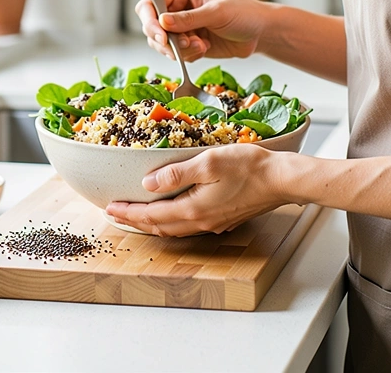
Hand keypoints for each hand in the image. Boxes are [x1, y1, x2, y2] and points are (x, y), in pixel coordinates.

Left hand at [105, 145, 287, 235]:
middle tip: (115, 213)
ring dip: (152, 223)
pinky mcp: (222, 219)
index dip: (128, 212)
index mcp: (193, 209)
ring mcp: (213, 223)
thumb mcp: (208, 162)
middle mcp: (200, 222)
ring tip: (136, 214)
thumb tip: (148, 183)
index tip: (110, 207)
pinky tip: (170, 212)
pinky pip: (187, 226)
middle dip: (135, 220)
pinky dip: (170, 222)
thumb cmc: (249, 167)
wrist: (280, 180)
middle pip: (159, 226)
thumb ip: (176, 173)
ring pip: (173, 229)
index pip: (151, 215)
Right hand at [135, 0, 269, 63]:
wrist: (259, 32)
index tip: (161, 36)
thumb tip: (162, 21)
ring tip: (200, 46)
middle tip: (185, 46)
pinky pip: (176, 54)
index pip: (151, 3)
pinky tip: (205, 49)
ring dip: (179, 50)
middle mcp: (177, 8)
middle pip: (152, 26)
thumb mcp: (216, 13)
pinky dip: (187, 56)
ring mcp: (182, 27)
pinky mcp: (188, 43)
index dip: (150, 20)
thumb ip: (189, 18)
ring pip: (162, 43)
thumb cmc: (242, 12)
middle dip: (166, 40)